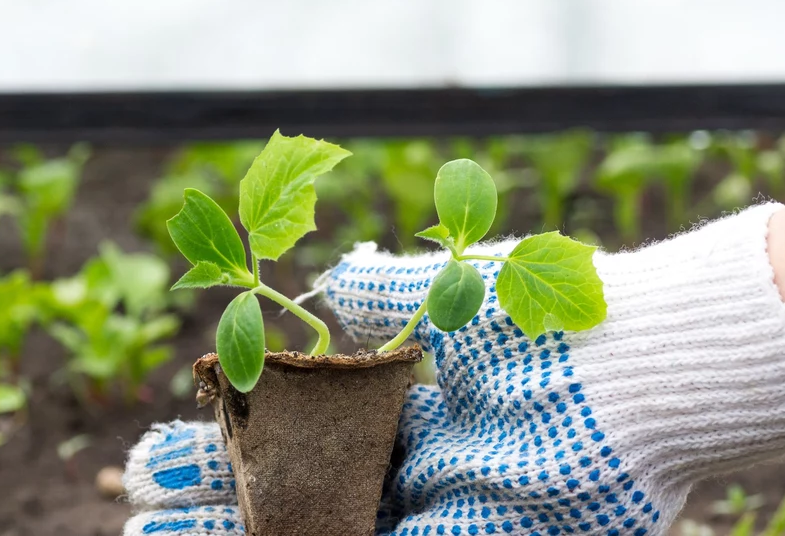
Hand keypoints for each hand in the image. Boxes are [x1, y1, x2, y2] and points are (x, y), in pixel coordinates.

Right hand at [123, 205, 784, 534]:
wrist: (645, 371)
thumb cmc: (552, 317)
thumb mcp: (459, 291)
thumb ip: (387, 289)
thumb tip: (324, 276)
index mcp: (399, 405)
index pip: (287, 434)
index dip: (222, 445)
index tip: (155, 451)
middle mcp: (407, 465)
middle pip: (291, 492)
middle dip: (215, 502)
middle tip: (139, 512)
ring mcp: (437, 511)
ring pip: (321, 533)